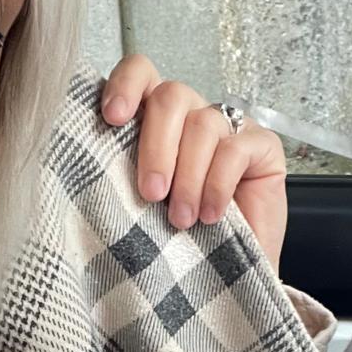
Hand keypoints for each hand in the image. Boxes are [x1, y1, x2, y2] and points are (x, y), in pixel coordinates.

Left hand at [101, 54, 287, 273]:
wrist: (224, 278)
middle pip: (171, 97)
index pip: (142, 73)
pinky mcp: (262, 146)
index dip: (126, 85)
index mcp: (155, 119)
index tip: (112, 117)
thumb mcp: (139, 205)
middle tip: (150, 194)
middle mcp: (192, 114)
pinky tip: (211, 215)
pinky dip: (217, 185)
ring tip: (181, 220)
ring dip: (188, 177)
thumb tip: (88, 162)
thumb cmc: (178, 242)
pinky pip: (235, 150)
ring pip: (202, 125)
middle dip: (156, 146)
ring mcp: (230, 127)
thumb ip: (120, 175)